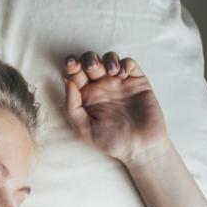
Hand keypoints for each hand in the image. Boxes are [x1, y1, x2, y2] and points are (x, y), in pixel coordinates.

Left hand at [62, 50, 169, 165]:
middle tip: (91, 67)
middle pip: (91, 62)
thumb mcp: (84, 129)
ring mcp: (119, 83)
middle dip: (89, 58)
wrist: (139, 147)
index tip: (71, 64)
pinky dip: (124, 63)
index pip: (76, 74)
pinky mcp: (137, 81)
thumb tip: (67, 81)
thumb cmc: (111, 141)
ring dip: (107, 59)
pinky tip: (121, 75)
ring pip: (109, 59)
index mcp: (86, 96)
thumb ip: (72, 106)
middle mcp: (102, 87)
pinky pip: (129, 63)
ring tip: (110, 72)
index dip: (72, 65)